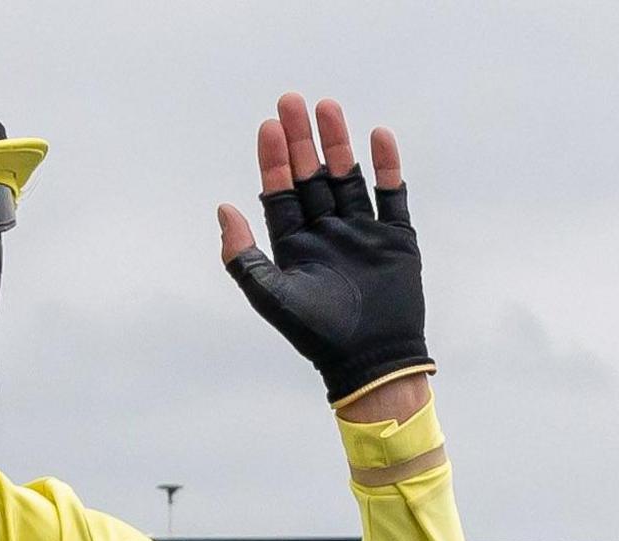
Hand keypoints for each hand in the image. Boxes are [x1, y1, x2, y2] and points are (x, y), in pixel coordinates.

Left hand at [215, 94, 431, 407]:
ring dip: (338, 144)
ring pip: (348, 177)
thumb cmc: (317, 335)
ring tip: (329, 108)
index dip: (273, 159)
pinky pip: (391, 195)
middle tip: (292, 101)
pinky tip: (379, 137)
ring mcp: (362, 232)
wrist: (371, 362)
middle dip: (302, 140)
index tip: (269, 126)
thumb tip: (223, 209)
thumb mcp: (272, 296)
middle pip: (312, 175)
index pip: (280, 191)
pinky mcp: (395, 238)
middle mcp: (326, 232)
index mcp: (295, 244)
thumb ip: (242, 257)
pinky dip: (387, 167)